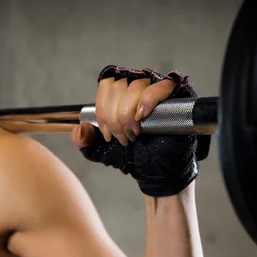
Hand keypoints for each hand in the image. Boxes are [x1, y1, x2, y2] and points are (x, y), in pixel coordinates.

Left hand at [70, 65, 207, 196]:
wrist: (157, 172)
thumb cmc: (136, 157)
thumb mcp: (102, 151)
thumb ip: (85, 140)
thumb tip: (80, 127)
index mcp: (122, 94)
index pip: (106, 84)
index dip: (102, 108)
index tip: (106, 134)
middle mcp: (139, 86)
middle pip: (118, 85)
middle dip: (115, 116)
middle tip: (122, 138)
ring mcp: (158, 89)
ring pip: (136, 85)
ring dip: (129, 112)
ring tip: (134, 133)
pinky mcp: (177, 96)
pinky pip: (160, 86)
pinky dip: (148, 100)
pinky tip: (143, 116)